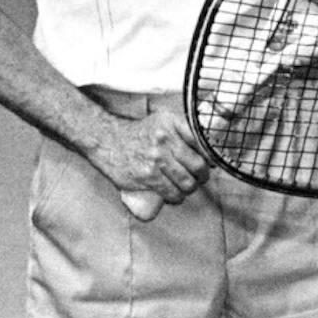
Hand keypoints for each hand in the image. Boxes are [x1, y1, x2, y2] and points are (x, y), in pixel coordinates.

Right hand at [93, 107, 210, 208]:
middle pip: (197, 164)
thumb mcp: (163, 120)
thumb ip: (185, 129)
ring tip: (188, 186)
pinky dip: (177, 198)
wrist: (107, 141)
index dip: (210, 155)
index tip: (211, 162)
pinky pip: (171, 192)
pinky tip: (176, 196)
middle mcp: (165, 139)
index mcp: (172, 123)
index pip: (202, 142)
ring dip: (191, 188)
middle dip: (203, 175)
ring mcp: (156, 159)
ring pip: (186, 182)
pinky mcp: (147, 177)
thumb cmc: (139, 133)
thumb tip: (208, 149)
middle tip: (200, 177)